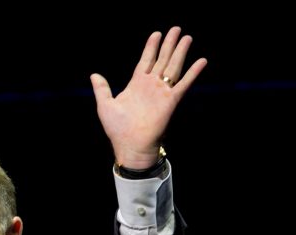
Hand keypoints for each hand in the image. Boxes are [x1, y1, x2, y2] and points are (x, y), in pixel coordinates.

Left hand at [90, 26, 207, 168]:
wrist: (130, 145)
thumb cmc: (117, 129)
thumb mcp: (105, 105)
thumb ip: (102, 88)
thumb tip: (94, 75)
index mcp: (136, 84)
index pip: (146, 61)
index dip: (151, 47)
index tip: (157, 33)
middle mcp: (150, 86)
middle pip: (162, 60)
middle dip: (169, 44)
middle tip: (176, 29)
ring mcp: (161, 92)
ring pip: (173, 67)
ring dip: (180, 52)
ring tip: (187, 38)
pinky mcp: (171, 101)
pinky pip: (184, 84)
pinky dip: (193, 72)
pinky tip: (201, 61)